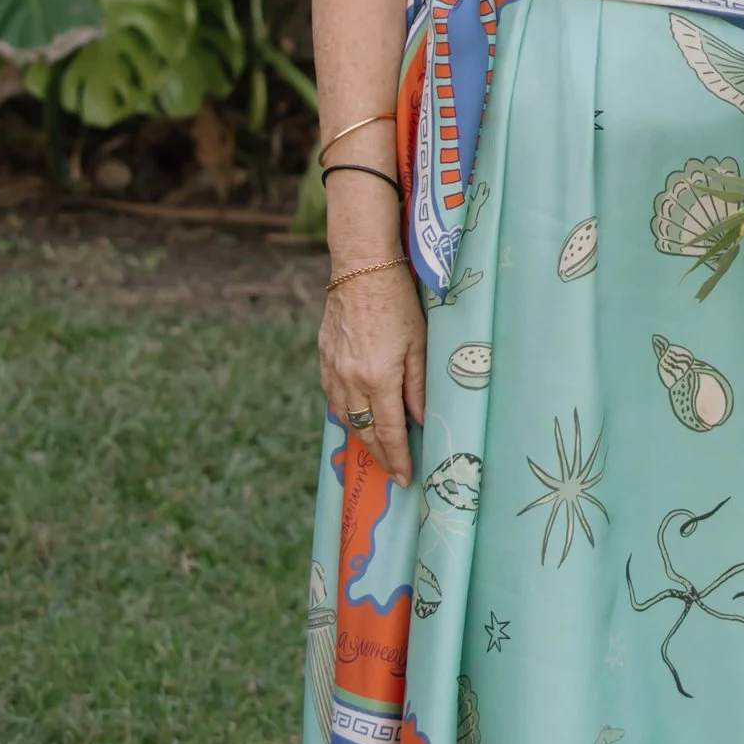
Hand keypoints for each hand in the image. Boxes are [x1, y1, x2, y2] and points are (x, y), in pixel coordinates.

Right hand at [319, 260, 424, 481]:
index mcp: (378, 377)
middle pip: (364, 430)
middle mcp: (351, 379)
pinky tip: (355, 418)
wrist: (362, 267)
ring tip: (376, 452)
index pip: (388, 430)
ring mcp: (333, 368)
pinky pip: (332, 396)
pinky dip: (345, 413)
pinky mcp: (324, 357)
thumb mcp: (418, 344)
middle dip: (379, 455)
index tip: (405, 476)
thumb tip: (420, 419)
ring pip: (345, 416)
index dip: (397, 457)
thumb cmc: (398, 301)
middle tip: (392, 472)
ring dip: (361, 437)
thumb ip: (418, 386)